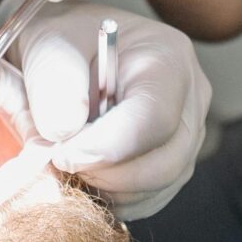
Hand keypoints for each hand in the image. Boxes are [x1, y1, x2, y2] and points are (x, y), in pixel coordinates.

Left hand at [5, 0, 210, 219]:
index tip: (60, 154)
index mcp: (168, 58)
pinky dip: (112, 197)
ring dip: (105, 188)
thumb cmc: (64, 41)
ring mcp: (188, 136)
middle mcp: (191, 99)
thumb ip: (54, 81)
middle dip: (104, 173)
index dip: (106, 147)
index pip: (153, 118)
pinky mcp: (174, 164)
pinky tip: (85, 169)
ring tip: (68, 158)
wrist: (69, 53)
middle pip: (164, 163)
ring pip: (156, 188)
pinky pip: (148, 200)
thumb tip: (64, 131)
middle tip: (57, 159)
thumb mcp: (49, 43)